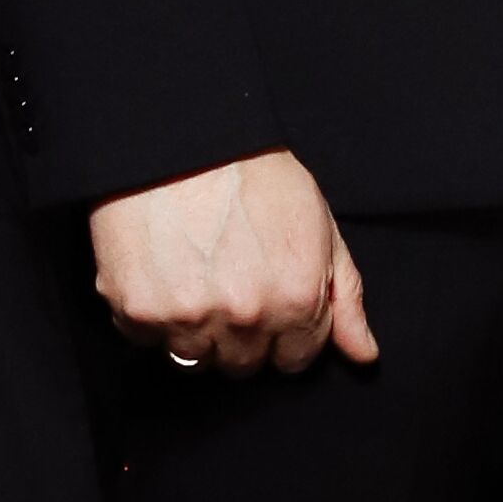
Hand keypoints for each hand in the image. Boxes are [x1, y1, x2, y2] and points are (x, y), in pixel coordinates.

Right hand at [88, 152, 378, 377]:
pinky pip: (145, 339)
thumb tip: (364, 356)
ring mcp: (188, 318)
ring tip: (192, 276)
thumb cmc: (255, 173)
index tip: (266, 301)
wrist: (182, 136)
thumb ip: (344, 299)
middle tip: (227, 284)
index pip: (294, 361)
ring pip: (193, 359)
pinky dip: (150, 314)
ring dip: (193, 330)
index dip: (282, 332)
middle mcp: (245, 319)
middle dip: (240, 334)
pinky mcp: (139, 310)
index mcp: (296, 303)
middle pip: (243, 365)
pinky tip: (161, 272)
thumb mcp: (320, 227)